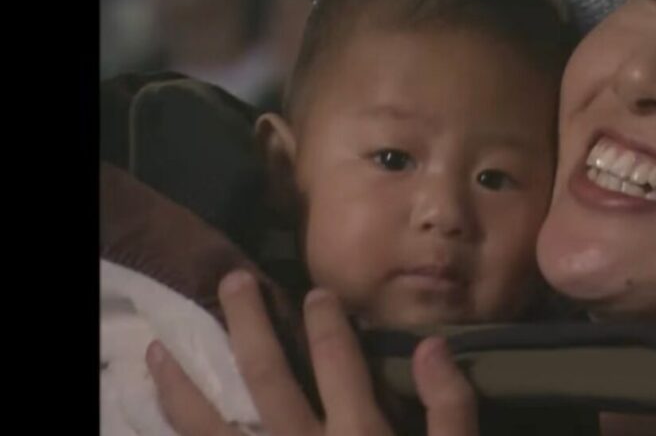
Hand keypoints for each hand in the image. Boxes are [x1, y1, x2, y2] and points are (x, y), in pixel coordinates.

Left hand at [147, 270, 478, 435]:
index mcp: (359, 435)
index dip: (326, 322)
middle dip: (248, 324)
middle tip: (232, 282)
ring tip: (156, 350)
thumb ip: (450, 409)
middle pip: (266, 376)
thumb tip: (431, 345)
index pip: (338, 360)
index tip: (314, 293)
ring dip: (182, 384)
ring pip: (211, 426)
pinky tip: (157, 419)